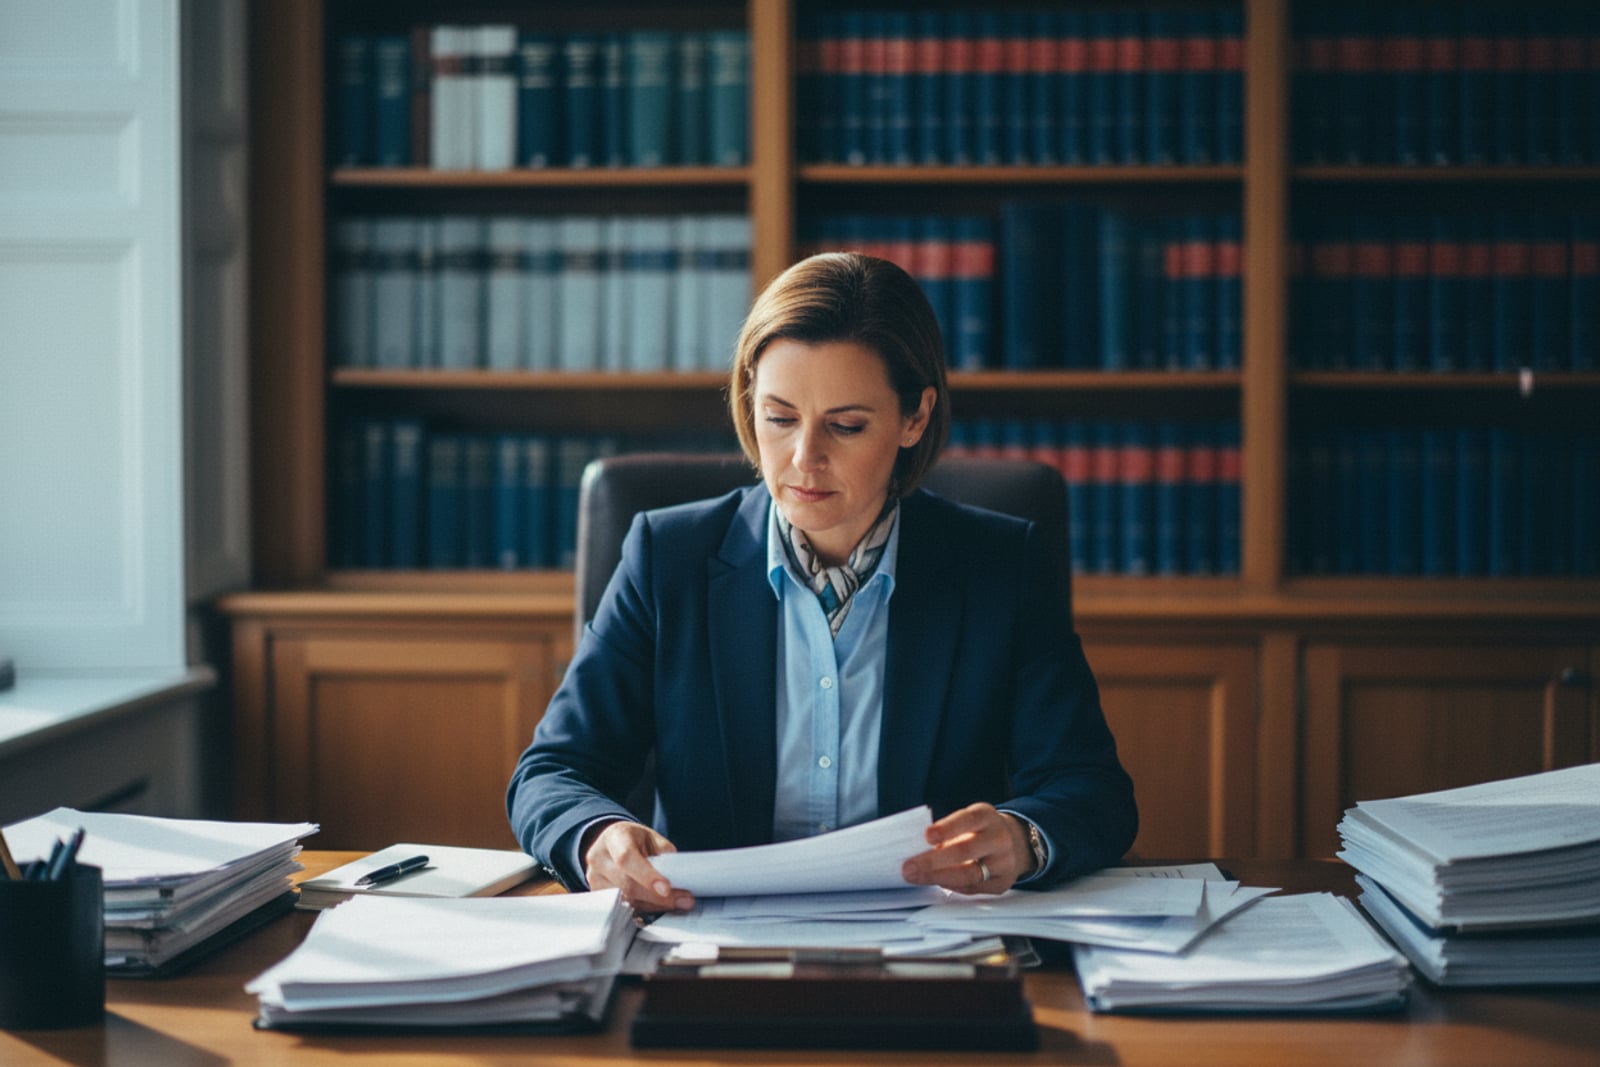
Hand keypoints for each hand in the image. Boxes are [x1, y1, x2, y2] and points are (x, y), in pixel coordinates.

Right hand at [581, 819, 694, 912]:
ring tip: (675, 902)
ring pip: (625, 900)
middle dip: (658, 897)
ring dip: (653, 904)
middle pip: (627, 884)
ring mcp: (594, 878)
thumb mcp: (652, 839)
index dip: (646, 876)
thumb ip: (664, 856)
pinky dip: (643, 907)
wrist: (612, 842)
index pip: (627, 858)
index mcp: (614, 838)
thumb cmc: (634, 840)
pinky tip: (657, 904)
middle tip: (684, 900)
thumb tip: (679, 880)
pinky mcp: (597, 895)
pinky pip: (622, 907)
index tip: (666, 889)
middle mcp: (599, 858)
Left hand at [899, 803, 1031, 894]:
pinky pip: (973, 888)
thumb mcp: (967, 821)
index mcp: (986, 816)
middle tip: (909, 867)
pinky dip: (952, 886)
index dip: (947, 828)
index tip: (927, 836)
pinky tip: (937, 883)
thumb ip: (946, 831)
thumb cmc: (979, 831)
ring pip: (969, 874)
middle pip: (965, 851)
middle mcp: (998, 838)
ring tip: (916, 878)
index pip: (967, 820)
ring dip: (938, 877)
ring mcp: (1003, 862)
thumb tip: (915, 849)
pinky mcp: (1002, 882)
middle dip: (933, 861)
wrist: (1014, 842)